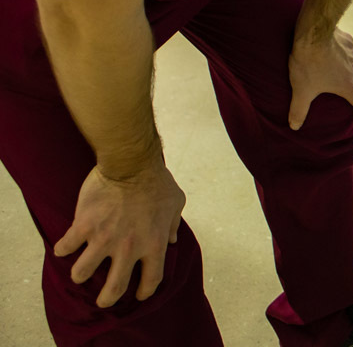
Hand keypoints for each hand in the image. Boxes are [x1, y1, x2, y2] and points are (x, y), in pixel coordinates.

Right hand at [53, 162, 184, 307]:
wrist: (131, 164)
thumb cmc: (157, 181)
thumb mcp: (176, 202)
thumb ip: (173, 224)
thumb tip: (173, 239)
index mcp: (154, 244)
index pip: (152, 279)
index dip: (145, 291)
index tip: (138, 295)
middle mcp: (129, 248)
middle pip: (115, 287)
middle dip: (108, 299)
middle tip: (103, 301)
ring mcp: (104, 239)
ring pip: (82, 272)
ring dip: (80, 275)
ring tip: (80, 273)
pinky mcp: (84, 227)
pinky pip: (66, 247)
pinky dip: (62, 249)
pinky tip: (63, 248)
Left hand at [288, 28, 352, 128]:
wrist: (312, 35)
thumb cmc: (308, 64)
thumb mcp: (302, 90)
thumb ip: (299, 109)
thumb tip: (294, 126)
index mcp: (347, 85)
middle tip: (350, 86)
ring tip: (342, 67)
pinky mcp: (348, 39)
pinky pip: (352, 47)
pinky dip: (347, 51)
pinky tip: (335, 49)